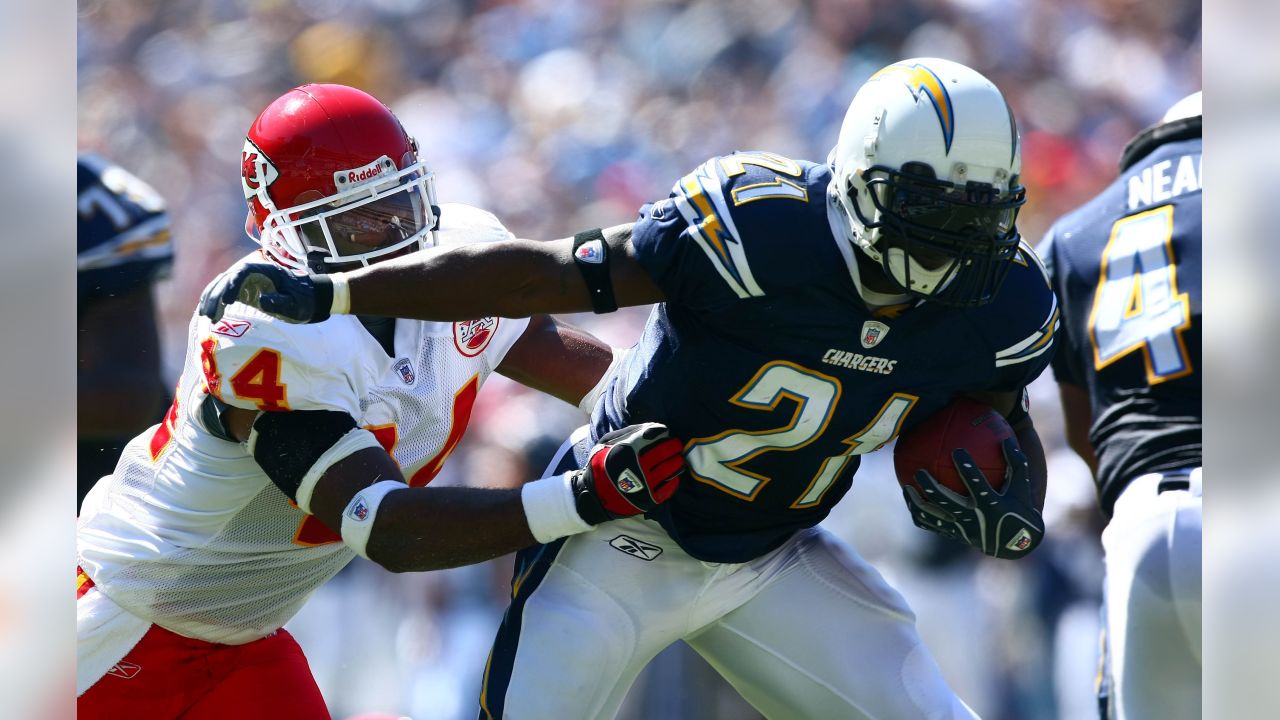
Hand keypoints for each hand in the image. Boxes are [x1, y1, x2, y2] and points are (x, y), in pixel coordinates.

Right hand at [199, 263, 333, 323]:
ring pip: (223, 285)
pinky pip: (226, 294)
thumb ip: (281, 302)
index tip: (227, 301)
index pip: (243, 272)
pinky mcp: (245, 291)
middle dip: (216, 295)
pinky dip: (217, 303)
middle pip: (228, 278)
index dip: (232, 285)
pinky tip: (212, 315)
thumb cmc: (305, 300)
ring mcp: (248, 281)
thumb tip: (261, 299)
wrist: (311, 298)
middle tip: (209, 314)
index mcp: (266, 271)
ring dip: (212, 299)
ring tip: (207, 316)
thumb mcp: (296, 304)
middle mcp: (254, 273)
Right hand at [570, 422, 685, 524]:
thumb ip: (628, 433)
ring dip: (678, 462)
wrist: (594, 496)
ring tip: (678, 459)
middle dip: (674, 445)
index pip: (653, 435)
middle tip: (676, 444)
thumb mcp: (606, 443)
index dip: (662, 432)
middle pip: (665, 451)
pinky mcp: (649, 499)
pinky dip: (674, 479)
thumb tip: (651, 426)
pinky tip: (673, 475)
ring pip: (670, 469)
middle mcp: (638, 466)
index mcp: (627, 450)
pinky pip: (669, 487)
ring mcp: (645, 484)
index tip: (666, 432)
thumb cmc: (601, 466)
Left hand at [902, 438, 1043, 557]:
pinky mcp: (953, 535)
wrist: (1014, 544)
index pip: (977, 485)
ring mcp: (960, 529)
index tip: (956, 451)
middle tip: (920, 472)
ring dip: (917, 502)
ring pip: (933, 516)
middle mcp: (973, 518)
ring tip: (906, 487)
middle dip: (931, 486)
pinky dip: (918, 513)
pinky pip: (930, 524)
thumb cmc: (1019, 508)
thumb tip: (1007, 438)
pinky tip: (910, 501)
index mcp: (991, 505)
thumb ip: (1016, 463)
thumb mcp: (1022, 486)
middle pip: (946, 501)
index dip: (966, 468)